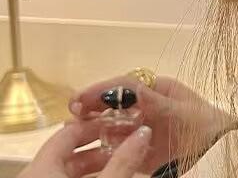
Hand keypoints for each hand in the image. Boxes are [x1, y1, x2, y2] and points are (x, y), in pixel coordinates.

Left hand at [19, 118, 150, 177]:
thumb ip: (124, 160)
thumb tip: (145, 132)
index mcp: (40, 168)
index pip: (70, 131)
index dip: (99, 123)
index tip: (123, 122)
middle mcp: (35, 175)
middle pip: (70, 150)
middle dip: (102, 144)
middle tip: (127, 141)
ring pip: (68, 169)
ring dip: (98, 163)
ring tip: (123, 160)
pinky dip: (89, 177)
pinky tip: (110, 175)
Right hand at [70, 75, 237, 173]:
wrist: (220, 147)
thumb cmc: (202, 123)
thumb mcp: (177, 110)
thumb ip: (151, 100)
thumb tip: (124, 88)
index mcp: (157, 89)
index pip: (124, 85)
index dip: (101, 89)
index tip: (80, 98)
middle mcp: (147, 105)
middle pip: (114, 102)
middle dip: (93, 105)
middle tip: (72, 113)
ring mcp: (143, 126)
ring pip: (113, 123)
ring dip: (94, 125)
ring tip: (74, 131)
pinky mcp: (141, 148)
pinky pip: (118, 145)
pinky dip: (103, 146)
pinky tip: (91, 150)